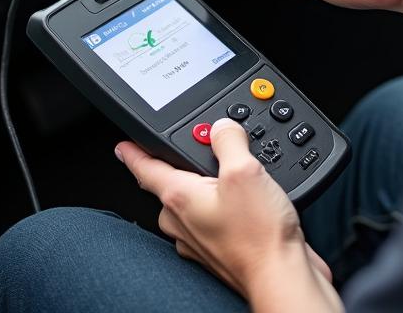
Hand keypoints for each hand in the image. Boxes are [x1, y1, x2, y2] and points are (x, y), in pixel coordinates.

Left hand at [116, 121, 338, 309]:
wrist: (280, 276)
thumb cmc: (258, 235)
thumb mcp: (244, 170)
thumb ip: (228, 140)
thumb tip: (221, 127)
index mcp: (180, 198)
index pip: (146, 169)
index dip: (133, 153)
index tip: (122, 146)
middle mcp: (183, 221)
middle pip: (171, 183)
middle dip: (184, 165)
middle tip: (204, 148)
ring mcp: (199, 239)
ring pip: (192, 202)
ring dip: (206, 186)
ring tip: (234, 174)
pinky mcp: (218, 249)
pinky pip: (211, 217)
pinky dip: (222, 205)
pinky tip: (245, 202)